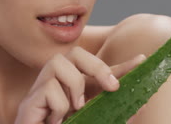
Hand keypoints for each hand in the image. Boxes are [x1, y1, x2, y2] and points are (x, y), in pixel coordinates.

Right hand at [14, 46, 145, 123]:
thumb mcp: (95, 121)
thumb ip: (113, 115)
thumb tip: (139, 108)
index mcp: (74, 90)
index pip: (98, 70)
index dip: (121, 65)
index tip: (141, 61)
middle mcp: (56, 84)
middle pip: (74, 52)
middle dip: (96, 65)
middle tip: (112, 86)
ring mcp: (39, 92)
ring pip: (57, 63)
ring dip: (74, 85)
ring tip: (76, 109)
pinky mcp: (28, 104)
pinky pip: (49, 89)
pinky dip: (60, 107)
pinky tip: (56, 122)